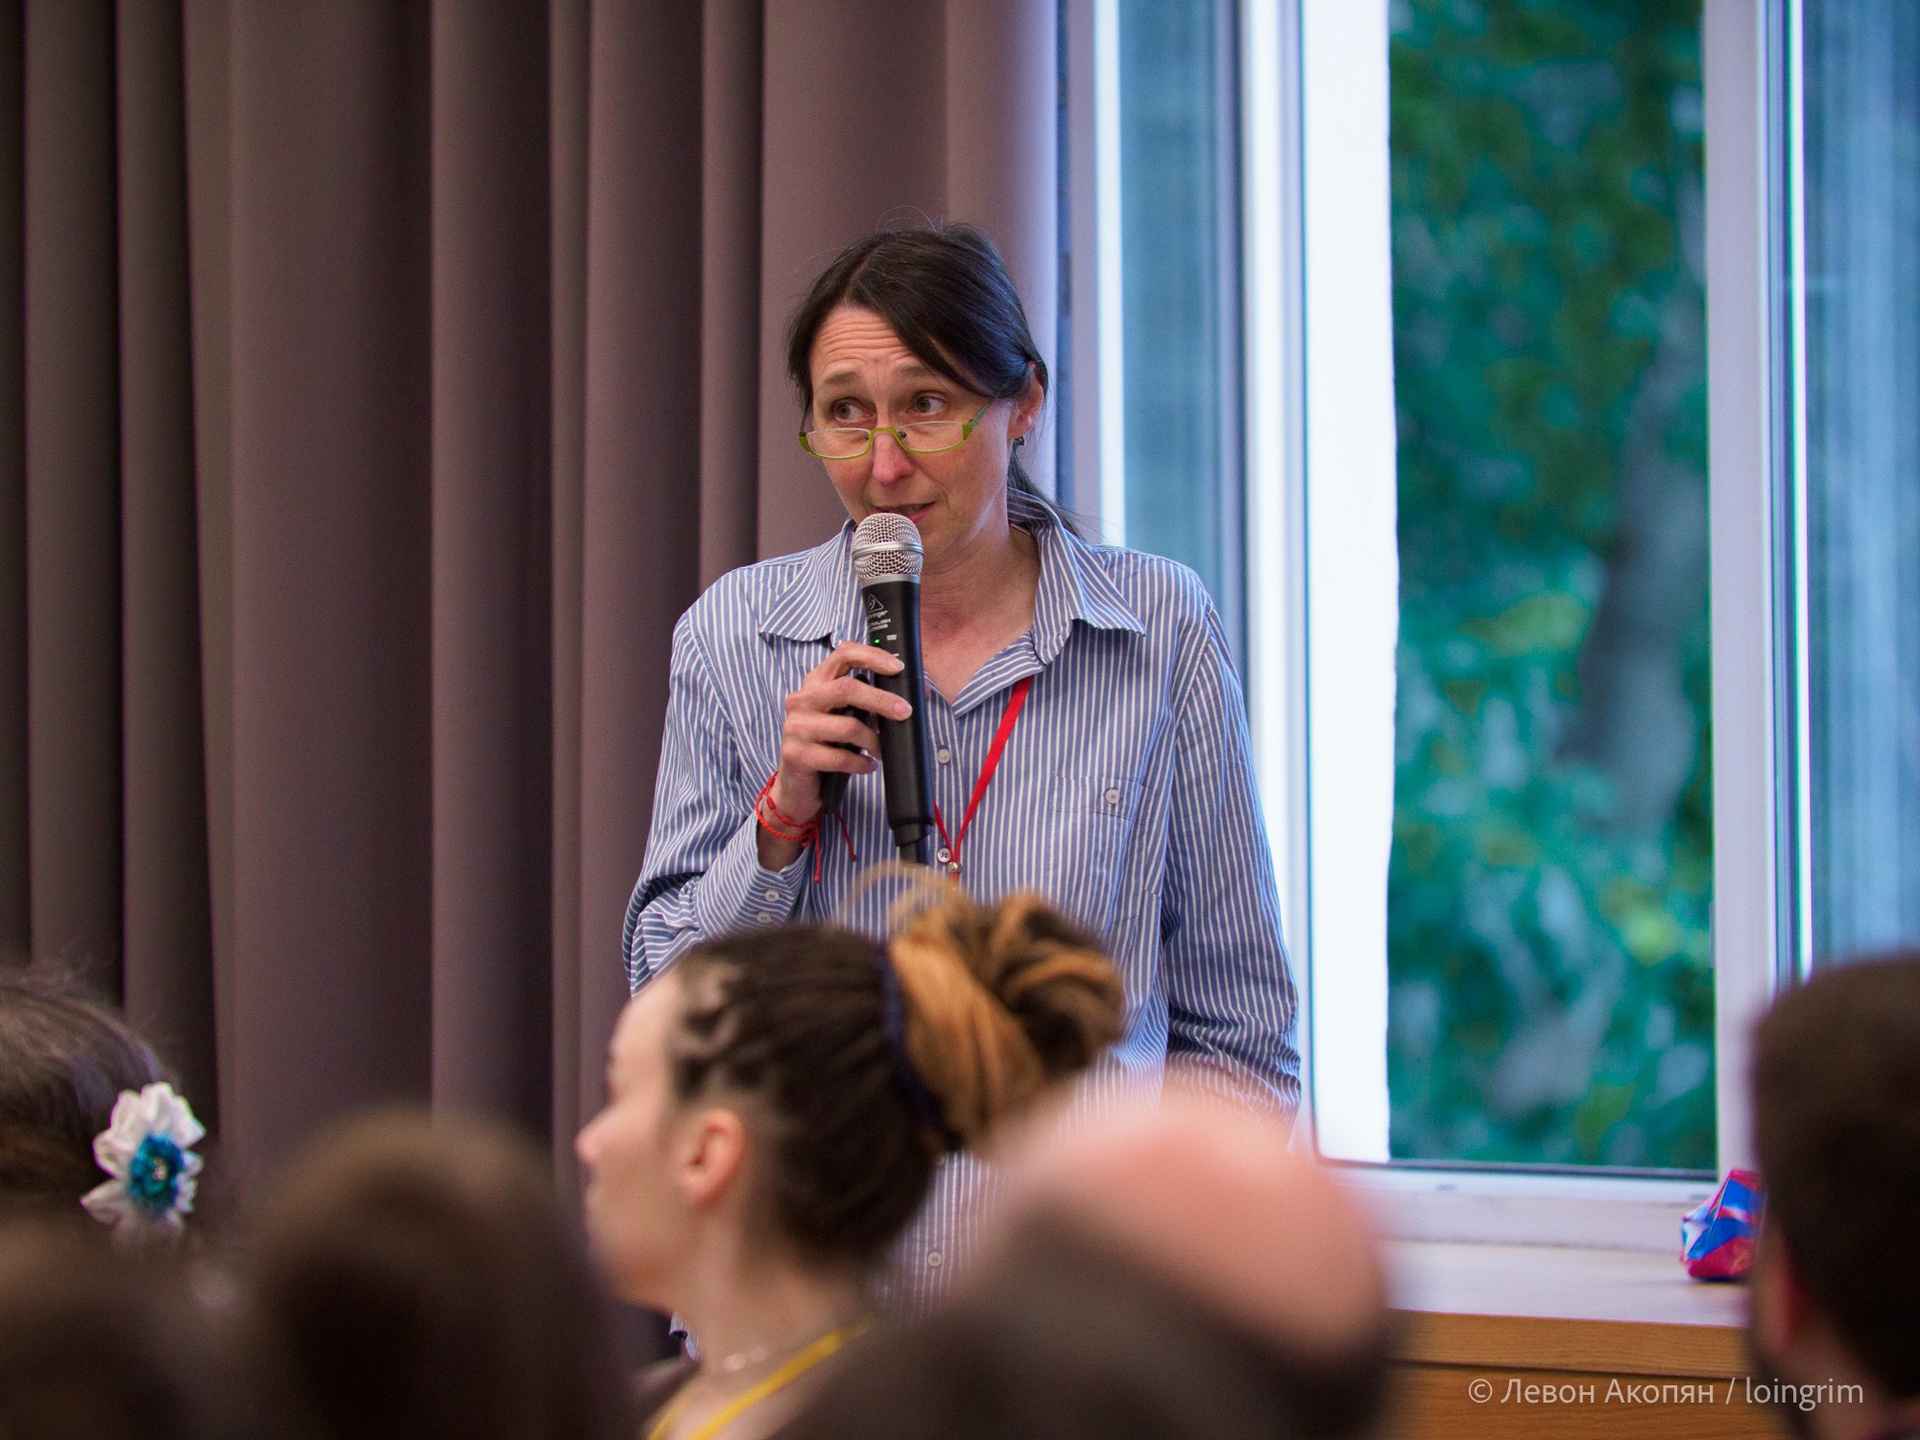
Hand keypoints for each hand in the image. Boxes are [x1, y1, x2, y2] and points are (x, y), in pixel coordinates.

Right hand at [768, 641, 911, 827]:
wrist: (796, 786)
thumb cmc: (826, 747)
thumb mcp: (846, 719)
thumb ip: (871, 705)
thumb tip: (912, 696)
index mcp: (816, 683)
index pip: (843, 654)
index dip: (872, 657)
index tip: (897, 669)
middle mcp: (802, 700)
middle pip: (846, 688)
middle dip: (881, 699)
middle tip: (904, 712)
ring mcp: (796, 726)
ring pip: (847, 726)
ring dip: (873, 740)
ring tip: (882, 751)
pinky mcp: (796, 754)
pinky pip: (839, 757)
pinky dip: (860, 763)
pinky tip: (868, 765)